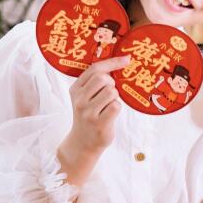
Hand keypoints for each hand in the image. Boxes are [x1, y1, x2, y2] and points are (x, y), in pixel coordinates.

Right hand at [56, 54, 130, 188]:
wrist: (83, 143)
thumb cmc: (89, 115)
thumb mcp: (85, 97)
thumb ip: (95, 82)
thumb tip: (122, 61)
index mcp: (75, 89)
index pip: (94, 68)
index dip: (112, 62)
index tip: (126, 59)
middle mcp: (79, 100)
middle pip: (103, 79)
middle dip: (111, 84)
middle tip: (108, 94)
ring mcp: (88, 112)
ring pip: (111, 92)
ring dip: (115, 98)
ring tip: (107, 106)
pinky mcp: (99, 124)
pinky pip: (116, 106)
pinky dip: (117, 109)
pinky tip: (110, 115)